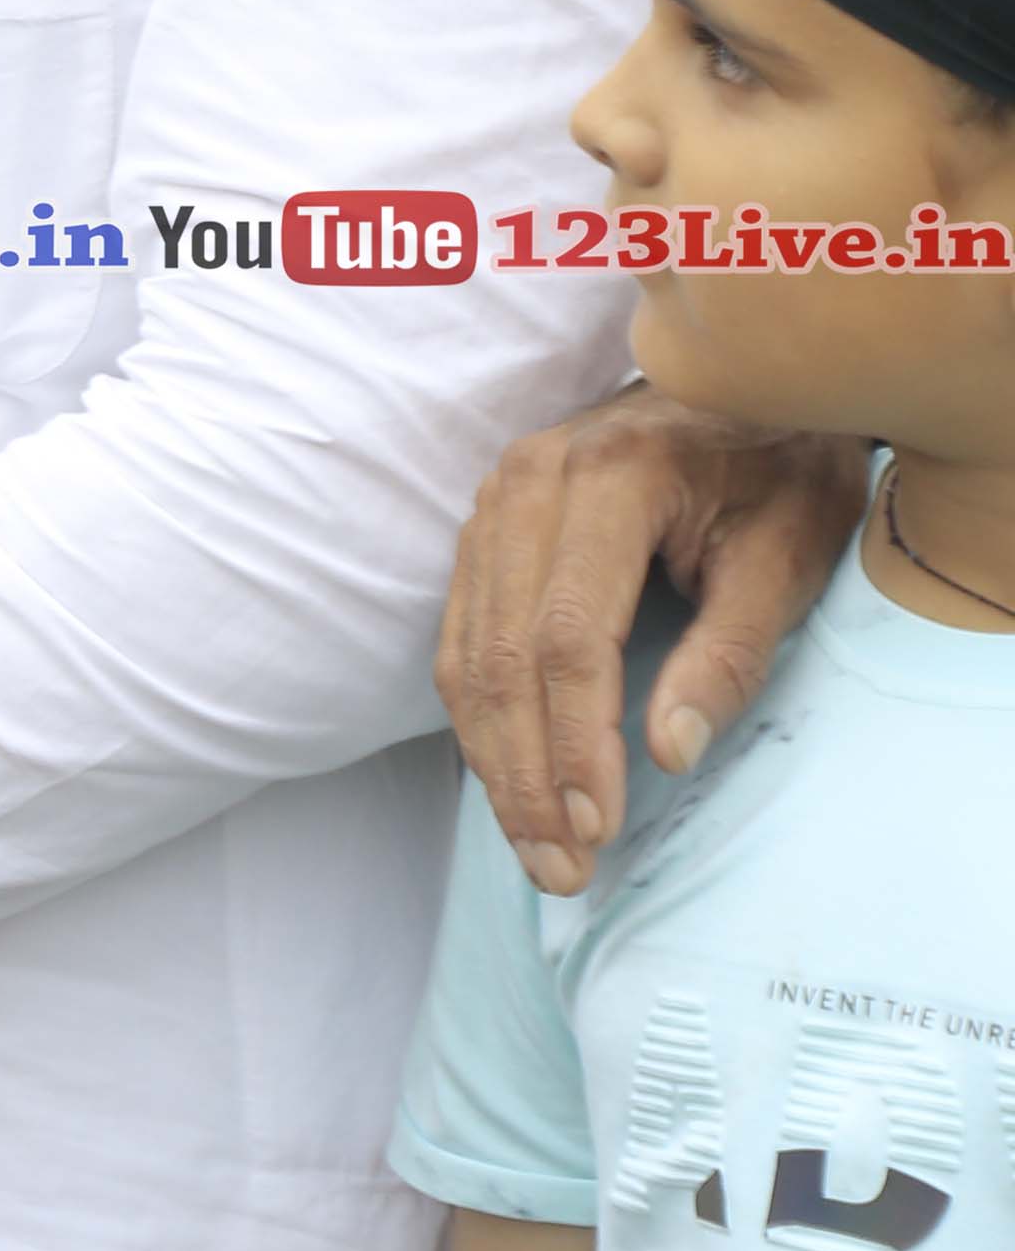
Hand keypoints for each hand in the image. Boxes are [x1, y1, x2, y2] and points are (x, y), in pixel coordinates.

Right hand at [440, 382, 868, 894]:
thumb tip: (667, 752)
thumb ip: (729, 651)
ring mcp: (494, 501)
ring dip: (494, 759)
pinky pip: (461, 637)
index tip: (600, 827)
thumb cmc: (784, 467)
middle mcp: (527, 481)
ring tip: (538, 843)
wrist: (749, 383)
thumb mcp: (790, 553)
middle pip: (500, 654)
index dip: (576, 741)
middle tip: (561, 867)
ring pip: (467, 653)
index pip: (567, 635)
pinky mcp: (485, 527)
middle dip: (525, 774)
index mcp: (607, 477)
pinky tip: (511, 775)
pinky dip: (480, 717)